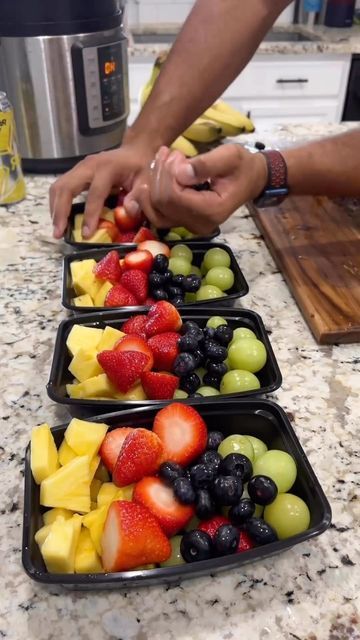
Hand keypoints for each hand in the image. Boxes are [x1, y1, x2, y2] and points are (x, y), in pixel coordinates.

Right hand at [49, 143, 154, 238]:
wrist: (134, 151)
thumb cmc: (141, 167)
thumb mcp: (146, 181)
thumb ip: (139, 195)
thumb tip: (128, 211)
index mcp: (107, 168)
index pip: (94, 194)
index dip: (90, 215)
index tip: (86, 234)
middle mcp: (88, 165)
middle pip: (66, 187)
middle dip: (60, 212)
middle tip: (58, 233)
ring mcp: (79, 167)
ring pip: (59, 186)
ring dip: (55, 209)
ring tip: (57, 229)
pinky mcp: (76, 172)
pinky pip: (61, 187)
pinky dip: (57, 203)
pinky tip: (60, 218)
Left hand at [138, 144, 267, 233]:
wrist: (250, 179)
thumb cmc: (242, 166)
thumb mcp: (229, 157)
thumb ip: (205, 164)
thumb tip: (180, 173)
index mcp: (212, 210)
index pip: (174, 197)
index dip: (168, 174)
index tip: (178, 154)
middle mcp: (199, 224)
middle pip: (162, 204)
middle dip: (160, 175)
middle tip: (170, 154)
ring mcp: (190, 226)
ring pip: (155, 211)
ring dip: (153, 184)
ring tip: (163, 161)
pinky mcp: (184, 222)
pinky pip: (159, 213)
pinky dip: (154, 193)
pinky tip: (159, 174)